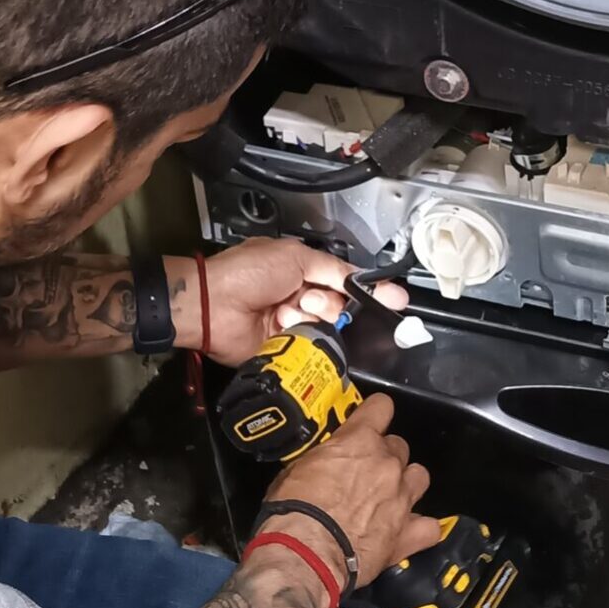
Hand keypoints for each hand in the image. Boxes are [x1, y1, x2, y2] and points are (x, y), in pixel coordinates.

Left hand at [181, 238, 409, 364]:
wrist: (212, 304)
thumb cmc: (248, 272)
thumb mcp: (295, 258)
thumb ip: (333, 269)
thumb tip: (362, 278)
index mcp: (301, 271)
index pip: (345, 282)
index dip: (370, 291)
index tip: (397, 299)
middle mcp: (299, 298)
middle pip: (339, 306)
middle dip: (330, 302)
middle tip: (310, 299)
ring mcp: (292, 325)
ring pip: (326, 327)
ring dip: (311, 317)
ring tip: (290, 310)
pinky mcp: (284, 349)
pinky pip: (310, 347)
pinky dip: (303, 338)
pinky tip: (287, 327)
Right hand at [257, 394, 442, 587]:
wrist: (306, 552)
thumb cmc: (293, 510)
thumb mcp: (296, 470)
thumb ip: (323, 460)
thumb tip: (324, 465)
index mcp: (358, 441)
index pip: (381, 407)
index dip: (376, 413)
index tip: (371, 420)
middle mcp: (386, 464)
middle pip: (399, 446)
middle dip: (385, 457)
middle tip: (366, 473)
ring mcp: (401, 498)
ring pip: (420, 477)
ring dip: (406, 484)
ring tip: (389, 499)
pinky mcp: (407, 534)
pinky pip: (429, 527)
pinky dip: (420, 529)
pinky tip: (407, 533)